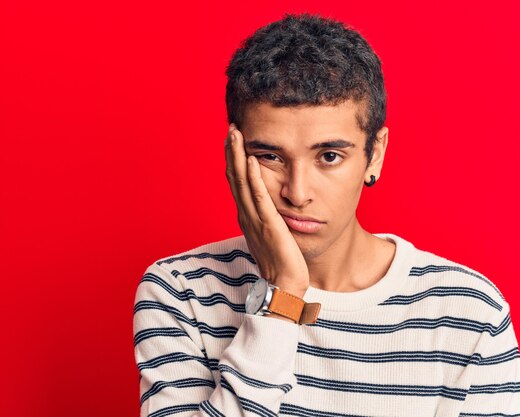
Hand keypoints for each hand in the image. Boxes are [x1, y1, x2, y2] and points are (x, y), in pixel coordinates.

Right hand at [224, 123, 309, 297]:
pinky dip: (254, 179)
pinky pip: (260, 199)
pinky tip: (252, 160)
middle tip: (230, 127)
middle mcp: (246, 215)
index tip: (232, 138)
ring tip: (235, 135)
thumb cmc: (280, 260)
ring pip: (242, 183)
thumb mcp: (270, 233)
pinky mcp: (269, 226)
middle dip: (231, 151)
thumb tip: (268, 202)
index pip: (236, 181)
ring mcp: (255, 220)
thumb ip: (266, 215)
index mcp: (246, 215)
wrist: (284, 285)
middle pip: (234, 177)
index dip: (232, 159)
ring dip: (237, 157)